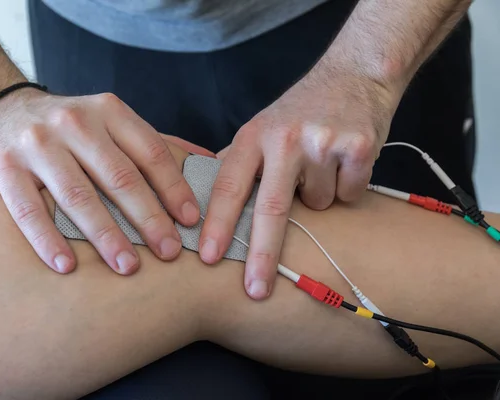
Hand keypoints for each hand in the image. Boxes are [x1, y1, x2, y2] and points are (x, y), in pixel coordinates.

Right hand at [0, 90, 206, 274]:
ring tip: (128, 267)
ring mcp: (37, 145)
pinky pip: (28, 210)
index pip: (151, 152)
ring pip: (77, 196)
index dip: (174, 187)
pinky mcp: (3, 168)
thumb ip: (156, 142)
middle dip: (149, 218)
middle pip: (119, 176)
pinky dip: (48, 240)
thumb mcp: (112, 121)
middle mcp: (74, 124)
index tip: (192, 221)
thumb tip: (210, 161)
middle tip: (170, 252)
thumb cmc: (71, 127)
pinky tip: (66, 266)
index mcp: (108, 112)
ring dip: (105, 236)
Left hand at [200, 59, 398, 299]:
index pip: (229, 186)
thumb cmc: (302, 108)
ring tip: (320, 164)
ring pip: (318, 204)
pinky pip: (348, 194)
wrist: (355, 74)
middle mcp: (285, 139)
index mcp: (254, 136)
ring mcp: (323, 143)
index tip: (208, 256)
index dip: (218, 224)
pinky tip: (344, 161)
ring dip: (319, 196)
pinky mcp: (359, 147)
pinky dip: (347, 187)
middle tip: (255, 290)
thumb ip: (238, 160)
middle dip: (262, 255)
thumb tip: (203, 192)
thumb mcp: (261, 125)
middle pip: (272, 209)